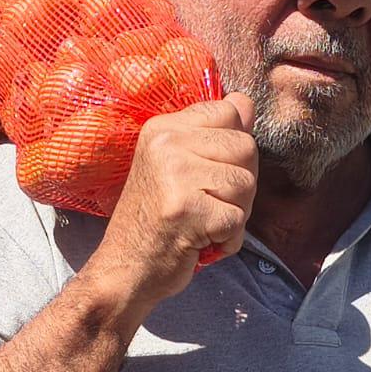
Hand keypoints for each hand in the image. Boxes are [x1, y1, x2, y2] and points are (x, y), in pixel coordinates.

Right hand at [90, 93, 257, 308]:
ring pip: (246, 184)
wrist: (124, 269)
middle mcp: (166, 144)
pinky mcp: (187, 211)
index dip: (235, 148)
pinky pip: (238, 219)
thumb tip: (245, 102)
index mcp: (163, 128)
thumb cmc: (155, 221)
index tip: (211, 174)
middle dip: (241, 185)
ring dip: (237, 213)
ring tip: (205, 222)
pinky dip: (228, 240)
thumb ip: (213, 135)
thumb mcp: (177, 167)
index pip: (230, 111)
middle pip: (246, 147)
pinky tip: (203, 242)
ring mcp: (175, 176)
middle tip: (210, 205)